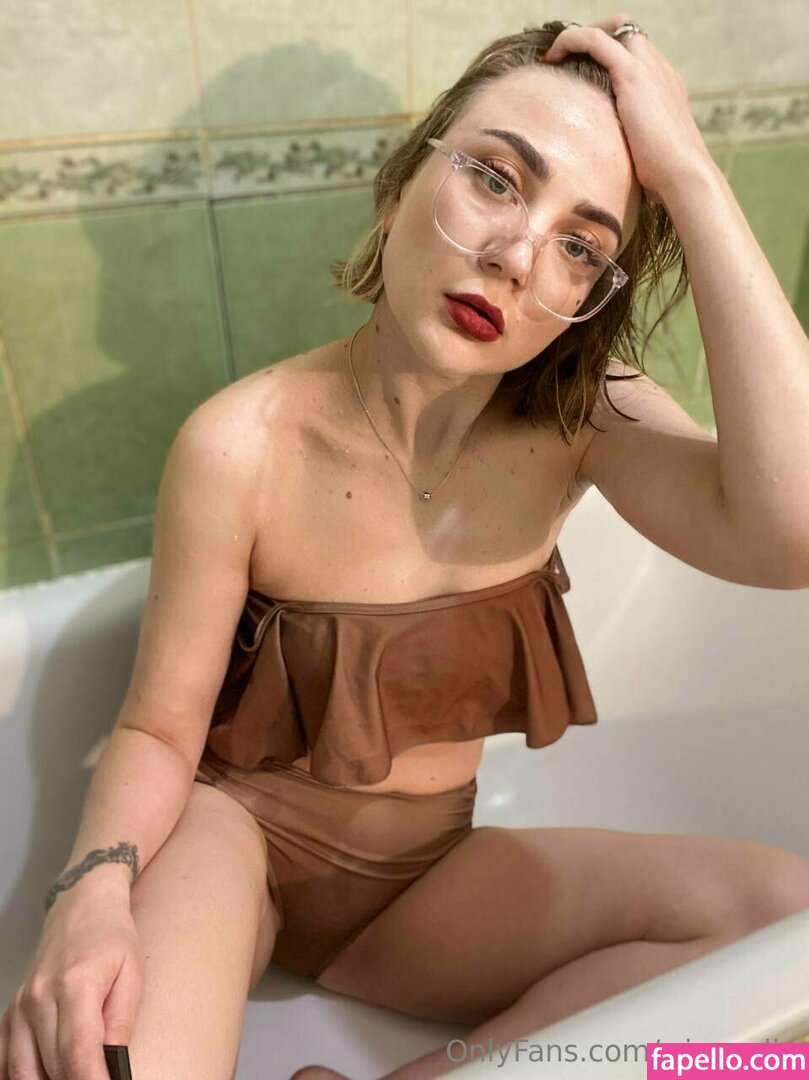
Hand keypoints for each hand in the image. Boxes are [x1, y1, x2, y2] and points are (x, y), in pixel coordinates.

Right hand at [0, 895, 142, 1078]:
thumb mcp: (132, 974)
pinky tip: (45, 1076)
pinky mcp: (11, 1014)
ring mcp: (20, 1007)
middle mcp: (39, 998)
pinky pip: (5, 1061)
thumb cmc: (111, 938)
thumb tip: (114, 1069)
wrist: (81, 906)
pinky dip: (22, 1078)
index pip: (78, 1053)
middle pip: (51, 1068)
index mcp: (75, 985)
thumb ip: (121, 1024)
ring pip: (22, 1073)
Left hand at [541, 13, 715, 203]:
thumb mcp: (647, 157)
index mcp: (666, 88)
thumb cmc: (666, 180)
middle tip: (565, 58)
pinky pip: (596, 41)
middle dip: (595, 40)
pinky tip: (552, 55)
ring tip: (556, 53)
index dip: (610, 59)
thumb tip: (613, 173)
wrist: (684, 176)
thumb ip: (632, 150)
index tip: (583, 75)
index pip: (638, 58)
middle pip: (626, 36)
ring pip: (612, 31)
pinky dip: (572, 39)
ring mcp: (648, 69)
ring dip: (582, 35)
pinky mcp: (632, 74)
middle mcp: (660, 71)